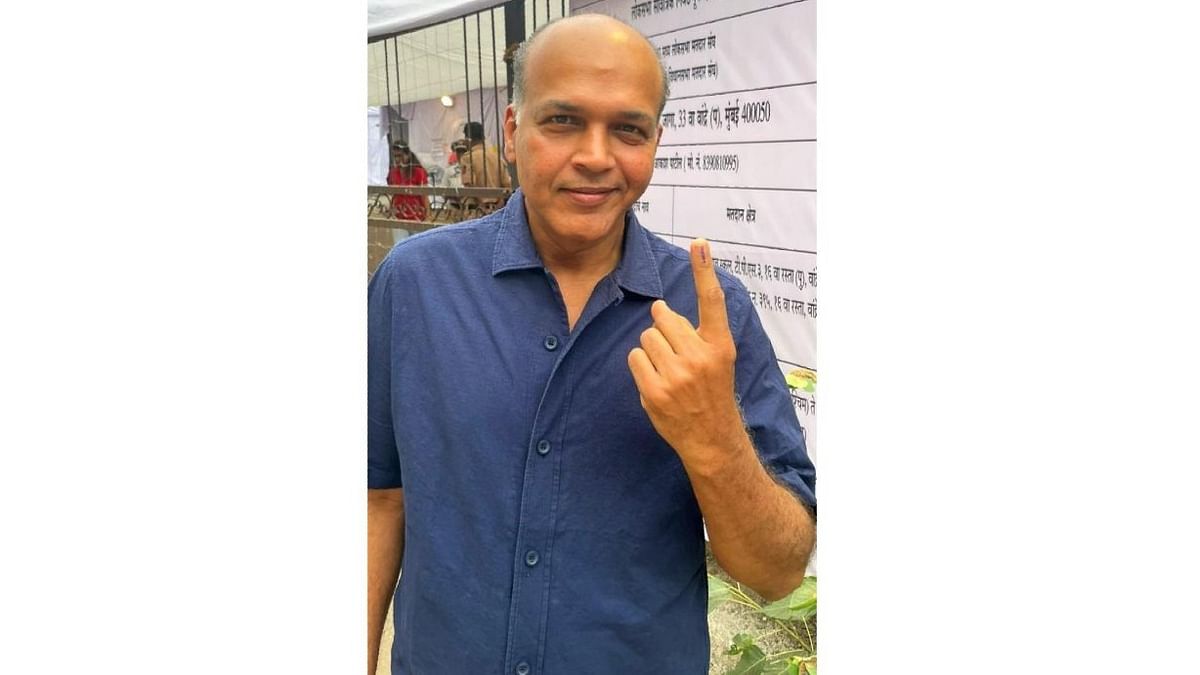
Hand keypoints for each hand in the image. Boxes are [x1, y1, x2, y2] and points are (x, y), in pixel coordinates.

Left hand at [627, 239, 747, 472]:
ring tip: (669, 369)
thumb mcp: (720, 357)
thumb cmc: (712, 390)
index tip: (700, 242)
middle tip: (677, 351)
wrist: (711, 437)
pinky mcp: (656, 391)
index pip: (711, 301)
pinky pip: (635, 357)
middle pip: (663, 317)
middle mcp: (701, 357)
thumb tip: (660, 308)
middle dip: (663, 328)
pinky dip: (641, 365)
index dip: (704, 269)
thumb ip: (698, 331)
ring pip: (646, 337)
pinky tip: (657, 381)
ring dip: (651, 348)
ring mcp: (677, 376)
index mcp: (720, 345)